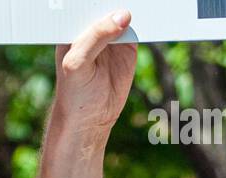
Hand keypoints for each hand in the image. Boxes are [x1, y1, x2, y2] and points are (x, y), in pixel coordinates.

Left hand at [53, 11, 136, 137]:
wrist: (91, 119)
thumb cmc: (74, 92)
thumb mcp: (77, 63)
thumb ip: (96, 37)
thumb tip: (123, 15)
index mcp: (73, 26)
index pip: (87, 3)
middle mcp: (93, 26)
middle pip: (107, 4)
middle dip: (117, 0)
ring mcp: (112, 34)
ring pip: (124, 12)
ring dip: (135, 6)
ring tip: (145, 1)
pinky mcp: (129, 44)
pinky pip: (139, 27)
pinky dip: (147, 21)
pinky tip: (152, 13)